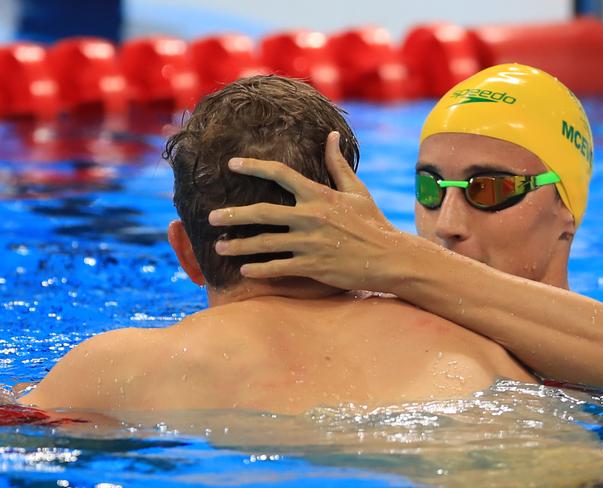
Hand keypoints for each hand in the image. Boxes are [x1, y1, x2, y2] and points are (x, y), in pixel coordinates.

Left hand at [209, 131, 404, 290]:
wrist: (389, 257)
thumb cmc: (372, 222)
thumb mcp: (357, 190)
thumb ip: (337, 164)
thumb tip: (331, 135)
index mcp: (319, 194)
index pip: (280, 173)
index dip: (253, 166)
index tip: (232, 164)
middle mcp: (310, 216)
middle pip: (261, 212)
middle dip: (232, 214)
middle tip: (211, 216)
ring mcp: (310, 243)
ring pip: (264, 243)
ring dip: (238, 246)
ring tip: (218, 247)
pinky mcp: (312, 266)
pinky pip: (278, 267)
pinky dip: (259, 269)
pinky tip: (244, 270)